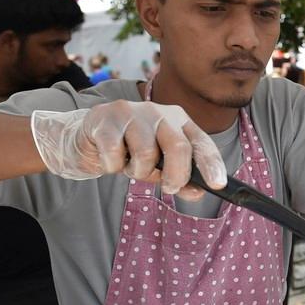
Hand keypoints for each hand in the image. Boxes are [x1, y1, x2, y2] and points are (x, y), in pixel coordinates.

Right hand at [29, 100, 225, 197]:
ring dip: (137, 172)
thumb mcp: (157, 166)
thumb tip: (197, 192)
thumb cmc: (129, 151)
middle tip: (169, 188)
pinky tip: (109, 158)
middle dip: (176, 175)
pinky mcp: (105, 119)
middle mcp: (158, 112)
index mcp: (178, 121)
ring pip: (145, 154)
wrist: (86, 137)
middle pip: (178, 147)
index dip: (211, 164)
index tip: (218, 185)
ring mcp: (132, 112)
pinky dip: (112, 167)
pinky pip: (115, 155)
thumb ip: (179, 178)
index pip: (201, 142)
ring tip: (129, 165)